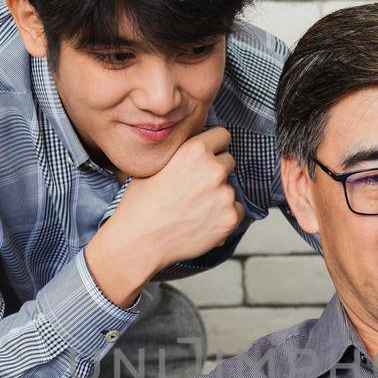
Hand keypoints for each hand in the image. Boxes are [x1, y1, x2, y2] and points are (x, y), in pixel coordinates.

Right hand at [113, 126, 244, 270]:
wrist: (140, 242)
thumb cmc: (141, 204)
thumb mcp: (156, 166)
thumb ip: (183, 155)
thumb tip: (199, 150)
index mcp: (194, 150)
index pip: (223, 136)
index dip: (213, 146)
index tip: (207, 157)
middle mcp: (214, 169)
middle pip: (229, 161)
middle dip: (217, 171)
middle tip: (196, 187)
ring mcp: (225, 195)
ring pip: (231, 188)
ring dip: (220, 195)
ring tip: (195, 208)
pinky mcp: (230, 218)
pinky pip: (237, 210)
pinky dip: (225, 215)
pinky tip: (204, 221)